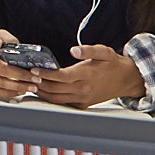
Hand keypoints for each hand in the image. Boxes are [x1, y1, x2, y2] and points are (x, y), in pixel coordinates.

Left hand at [31, 44, 147, 108]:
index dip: (46, 73)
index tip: (34, 69)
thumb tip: (73, 50)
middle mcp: (84, 88)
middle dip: (39, 82)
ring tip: (30, 84)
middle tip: (26, 76)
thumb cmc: (114, 64)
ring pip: (56, 98)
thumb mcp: (104, 52)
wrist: (127, 80)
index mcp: (87, 74)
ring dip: (42, 92)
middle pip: (55, 88)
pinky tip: (42, 92)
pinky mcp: (83, 104)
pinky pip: (63, 103)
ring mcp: (83, 98)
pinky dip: (51, 98)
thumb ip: (88, 50)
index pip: (61, 76)